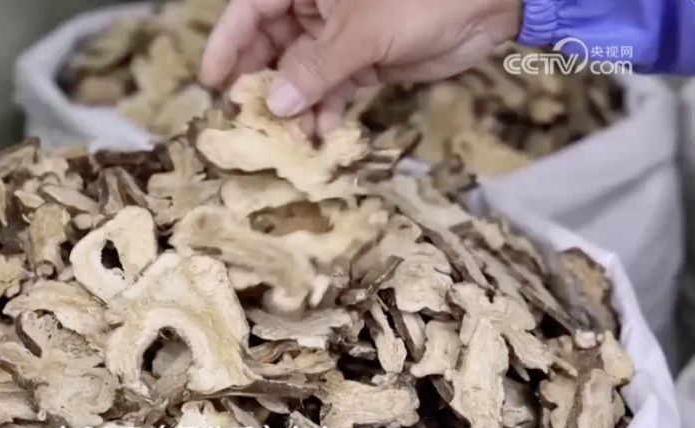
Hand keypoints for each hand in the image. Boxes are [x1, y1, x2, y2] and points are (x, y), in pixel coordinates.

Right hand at [199, 0, 522, 134]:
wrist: (491, 3)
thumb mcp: (362, 31)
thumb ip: (315, 68)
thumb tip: (275, 103)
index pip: (250, 9)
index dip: (227, 44)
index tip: (212, 83)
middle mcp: (316, 5)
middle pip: (271, 45)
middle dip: (262, 84)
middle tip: (250, 122)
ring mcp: (340, 34)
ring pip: (300, 73)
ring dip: (294, 107)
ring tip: (288, 139)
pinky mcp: (364, 59)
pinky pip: (331, 88)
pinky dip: (324, 111)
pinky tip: (319, 135)